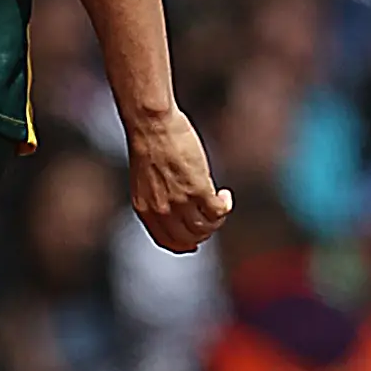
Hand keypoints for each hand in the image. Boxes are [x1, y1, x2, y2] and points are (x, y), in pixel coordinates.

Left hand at [125, 106, 231, 253]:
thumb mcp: (144, 178)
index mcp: (145, 209)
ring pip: (205, 227)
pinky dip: (225, 206)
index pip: (166, 241)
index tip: (195, 242)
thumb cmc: (148, 143)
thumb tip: (173, 205)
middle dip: (204, 232)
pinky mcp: (197, 189)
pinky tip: (225, 194)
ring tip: (219, 201)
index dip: (183, 245)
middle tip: (212, 217)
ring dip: (217, 219)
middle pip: (189, 238)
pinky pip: (218, 211)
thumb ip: (155, 196)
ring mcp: (180, 201)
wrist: (150, 125)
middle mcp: (162, 210)